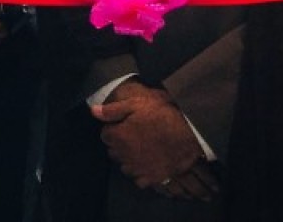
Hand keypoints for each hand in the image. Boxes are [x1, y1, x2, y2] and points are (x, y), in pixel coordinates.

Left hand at [91, 80, 217, 199]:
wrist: (190, 132)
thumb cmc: (163, 114)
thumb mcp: (137, 103)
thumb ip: (112, 110)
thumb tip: (93, 111)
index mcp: (118, 137)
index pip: (105, 135)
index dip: (114, 127)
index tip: (124, 123)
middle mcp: (124, 156)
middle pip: (113, 152)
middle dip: (119, 143)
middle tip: (133, 133)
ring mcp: (138, 169)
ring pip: (124, 166)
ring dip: (128, 158)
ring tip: (141, 148)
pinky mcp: (152, 178)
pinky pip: (138, 179)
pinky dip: (140, 172)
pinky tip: (148, 162)